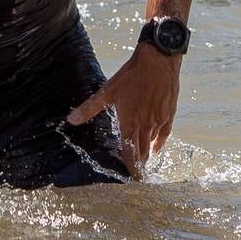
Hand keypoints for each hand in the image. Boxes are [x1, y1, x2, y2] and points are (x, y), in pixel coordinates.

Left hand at [67, 43, 180, 174]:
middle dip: (138, 163)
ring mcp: (160, 121)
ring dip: (147, 152)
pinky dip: (159, 143)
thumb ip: (89, 108)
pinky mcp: (169, 114)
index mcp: (130, 123)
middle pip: (143, 153)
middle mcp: (147, 126)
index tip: (129, 177)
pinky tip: (156, 146)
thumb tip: (71, 120)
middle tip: (133, 171)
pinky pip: (165, 135)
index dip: (130, 168)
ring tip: (140, 158)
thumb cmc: (131, 76)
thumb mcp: (107, 91)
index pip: (130, 154)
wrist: (158, 62)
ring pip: (154, 144)